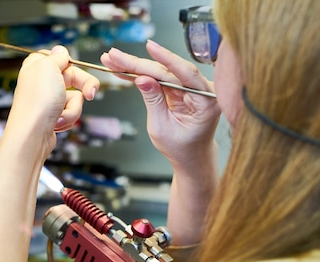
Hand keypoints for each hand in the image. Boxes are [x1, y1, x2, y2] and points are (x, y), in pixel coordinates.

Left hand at [5, 45, 99, 157]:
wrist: (32, 134)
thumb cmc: (37, 102)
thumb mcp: (48, 66)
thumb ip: (57, 56)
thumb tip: (60, 49)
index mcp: (38, 66)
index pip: (62, 59)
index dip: (72, 66)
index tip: (77, 69)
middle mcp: (42, 82)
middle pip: (74, 79)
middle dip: (83, 89)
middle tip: (90, 94)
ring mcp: (48, 100)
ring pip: (75, 98)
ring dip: (73, 108)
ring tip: (59, 114)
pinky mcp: (53, 116)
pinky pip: (71, 113)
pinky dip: (68, 119)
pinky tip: (56, 123)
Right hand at [100, 40, 219, 170]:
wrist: (191, 156)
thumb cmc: (181, 147)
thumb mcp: (162, 128)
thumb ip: (154, 101)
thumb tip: (142, 78)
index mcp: (206, 100)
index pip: (185, 73)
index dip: (166, 58)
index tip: (150, 47)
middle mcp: (202, 89)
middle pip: (167, 69)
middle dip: (138, 63)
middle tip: (114, 56)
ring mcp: (190, 86)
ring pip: (160, 71)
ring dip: (134, 66)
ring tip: (113, 60)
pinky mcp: (180, 87)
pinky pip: (158, 77)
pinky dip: (140, 74)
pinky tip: (123, 69)